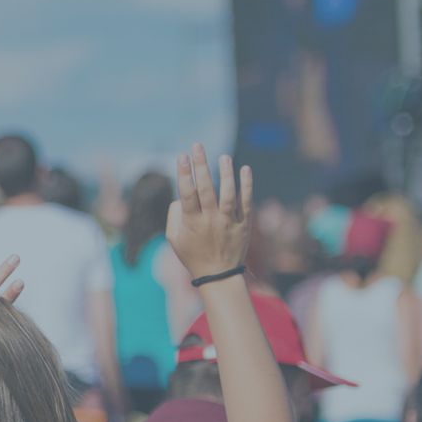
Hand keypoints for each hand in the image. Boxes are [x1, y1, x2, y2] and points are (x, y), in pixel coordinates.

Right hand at [164, 144, 252, 277]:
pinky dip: (247, 185)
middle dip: (201, 165)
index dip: (184, 173)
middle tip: (197, 146)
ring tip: (223, 157)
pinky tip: (245, 169)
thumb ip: (174, 216)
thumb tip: (181, 195)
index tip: (182, 156)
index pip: (187, 193)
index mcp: (192, 223)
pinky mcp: (244, 225)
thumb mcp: (174, 239)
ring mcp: (229, 222)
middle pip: (206, 189)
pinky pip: (247, 202)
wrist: (219, 276)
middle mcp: (211, 220)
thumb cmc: (193, 255)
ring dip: (226, 174)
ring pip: (228, 194)